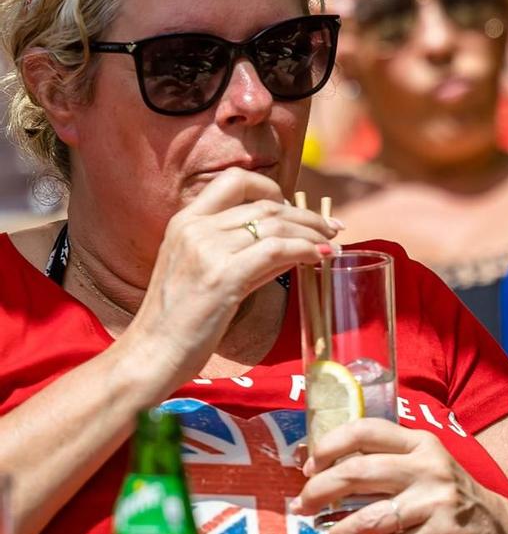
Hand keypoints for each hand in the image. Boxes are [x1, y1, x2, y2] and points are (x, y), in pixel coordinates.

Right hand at [121, 168, 340, 387]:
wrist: (151, 353)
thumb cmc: (180, 319)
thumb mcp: (204, 271)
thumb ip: (242, 252)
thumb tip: (291, 243)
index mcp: (185, 221)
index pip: (234, 180)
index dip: (270, 187)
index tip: (294, 205)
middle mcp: (194, 228)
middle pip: (265, 205)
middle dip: (305, 216)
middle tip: (330, 229)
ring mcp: (206, 250)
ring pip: (275, 225)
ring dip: (312, 232)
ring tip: (331, 244)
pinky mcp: (222, 275)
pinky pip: (276, 250)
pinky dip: (305, 249)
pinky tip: (319, 257)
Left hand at [296, 418, 507, 533]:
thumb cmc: (448, 500)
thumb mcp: (425, 468)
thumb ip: (385, 463)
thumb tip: (320, 470)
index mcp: (421, 443)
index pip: (364, 430)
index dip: (328, 447)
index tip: (309, 467)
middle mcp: (430, 466)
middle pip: (357, 472)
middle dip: (320, 491)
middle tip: (303, 507)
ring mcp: (438, 501)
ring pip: (371, 516)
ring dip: (340, 531)